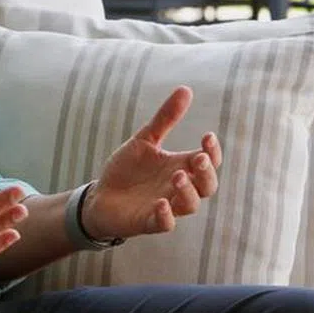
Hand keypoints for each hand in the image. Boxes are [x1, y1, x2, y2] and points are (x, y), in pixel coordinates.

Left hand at [82, 86, 221, 239]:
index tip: (207, 136)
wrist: (100, 195)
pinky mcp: (148, 221)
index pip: (208, 161)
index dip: (213, 151)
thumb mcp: (145, 140)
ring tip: (176, 175)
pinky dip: (166, 216)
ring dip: (187, 191)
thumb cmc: (127, 169)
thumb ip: (165, 118)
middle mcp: (178, 188)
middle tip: (198, 159)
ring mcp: (166, 206)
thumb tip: (186, 88)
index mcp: (180, 166)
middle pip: (207, 186)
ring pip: (190, 205)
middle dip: (207, 173)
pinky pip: (165, 224)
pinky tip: (161, 204)